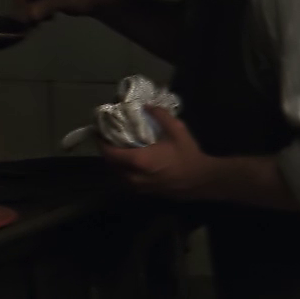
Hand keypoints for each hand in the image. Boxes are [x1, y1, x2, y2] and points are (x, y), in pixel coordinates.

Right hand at [13, 0, 107, 22]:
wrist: (97, 0)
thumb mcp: (62, 2)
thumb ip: (44, 7)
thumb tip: (27, 16)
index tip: (26, 10)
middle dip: (25, 6)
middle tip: (33, 21)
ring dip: (32, 10)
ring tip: (42, 21)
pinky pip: (33, 0)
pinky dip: (37, 10)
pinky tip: (49, 18)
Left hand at [97, 107, 215, 200]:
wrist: (200, 180)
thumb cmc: (188, 155)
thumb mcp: (177, 130)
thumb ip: (160, 116)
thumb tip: (147, 106)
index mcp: (138, 160)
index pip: (109, 153)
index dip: (101, 142)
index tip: (99, 131)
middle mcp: (133, 176)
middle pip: (111, 164)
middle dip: (107, 151)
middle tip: (109, 137)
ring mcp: (138, 186)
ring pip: (118, 173)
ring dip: (116, 161)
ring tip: (119, 148)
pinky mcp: (143, 191)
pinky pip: (127, 179)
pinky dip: (124, 169)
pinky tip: (132, 160)